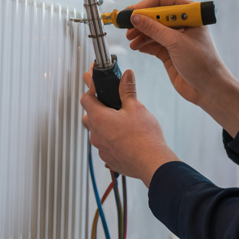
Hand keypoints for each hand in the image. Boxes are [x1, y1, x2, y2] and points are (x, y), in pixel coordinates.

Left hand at [80, 66, 177, 185]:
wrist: (152, 163)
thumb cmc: (144, 137)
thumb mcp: (136, 107)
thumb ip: (127, 90)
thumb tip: (126, 75)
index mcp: (99, 118)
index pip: (85, 98)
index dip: (91, 89)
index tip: (96, 84)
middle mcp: (95, 134)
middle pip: (88, 115)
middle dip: (97, 107)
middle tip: (110, 103)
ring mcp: (101, 148)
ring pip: (96, 132)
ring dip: (104, 125)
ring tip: (119, 121)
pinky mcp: (108, 159)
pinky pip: (104, 145)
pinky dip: (111, 139)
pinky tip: (124, 137)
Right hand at [124, 0, 238, 136]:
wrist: (209, 89)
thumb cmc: (203, 64)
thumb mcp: (176, 43)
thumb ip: (154, 29)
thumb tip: (136, 17)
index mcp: (190, 15)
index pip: (163, 2)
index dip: (145, 5)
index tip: (131, 12)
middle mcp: (182, 24)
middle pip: (155, 16)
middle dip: (140, 21)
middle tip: (126, 26)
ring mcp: (176, 39)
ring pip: (152, 31)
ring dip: (140, 34)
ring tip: (131, 40)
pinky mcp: (170, 52)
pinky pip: (153, 44)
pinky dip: (143, 44)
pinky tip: (136, 46)